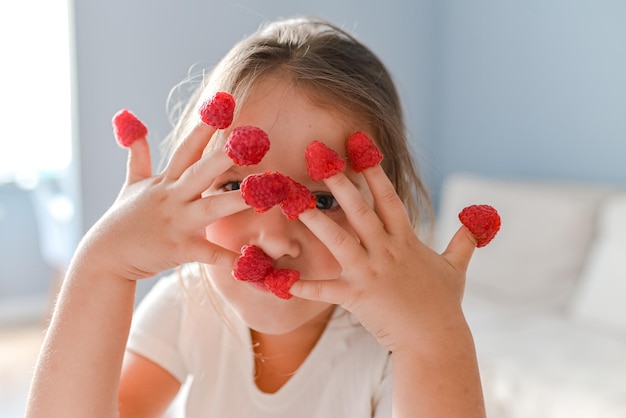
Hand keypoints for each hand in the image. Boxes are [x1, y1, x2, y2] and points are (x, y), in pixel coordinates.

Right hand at [78, 122, 247, 280]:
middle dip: (223, 156)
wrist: (105, 257)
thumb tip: (131, 123)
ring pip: (210, 208)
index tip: (222, 105)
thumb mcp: (131, 183)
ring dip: (235, 201)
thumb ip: (138, 154)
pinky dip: (226, 258)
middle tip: (249, 141)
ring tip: (261, 194)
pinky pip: (207, 253)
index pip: (186, 149)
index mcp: (165, 182)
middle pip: (200, 172)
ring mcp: (176, 223)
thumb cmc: (123, 219)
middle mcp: (172, 198)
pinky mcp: (178, 249)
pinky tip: (247, 260)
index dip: (204, 127)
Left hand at [289, 165, 477, 351]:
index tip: (361, 149)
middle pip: (360, 210)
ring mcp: (370, 273)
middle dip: (340, 183)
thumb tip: (479, 222)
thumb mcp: (455, 268)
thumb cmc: (444, 305)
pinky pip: (326, 290)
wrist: (436, 341)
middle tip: (321, 159)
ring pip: (339, 240)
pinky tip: (284, 281)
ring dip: (316, 220)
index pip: (389, 199)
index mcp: (406, 241)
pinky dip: (305, 287)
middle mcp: (386, 252)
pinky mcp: (357, 297)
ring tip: (295, 203)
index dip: (374, 173)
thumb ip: (463, 242)